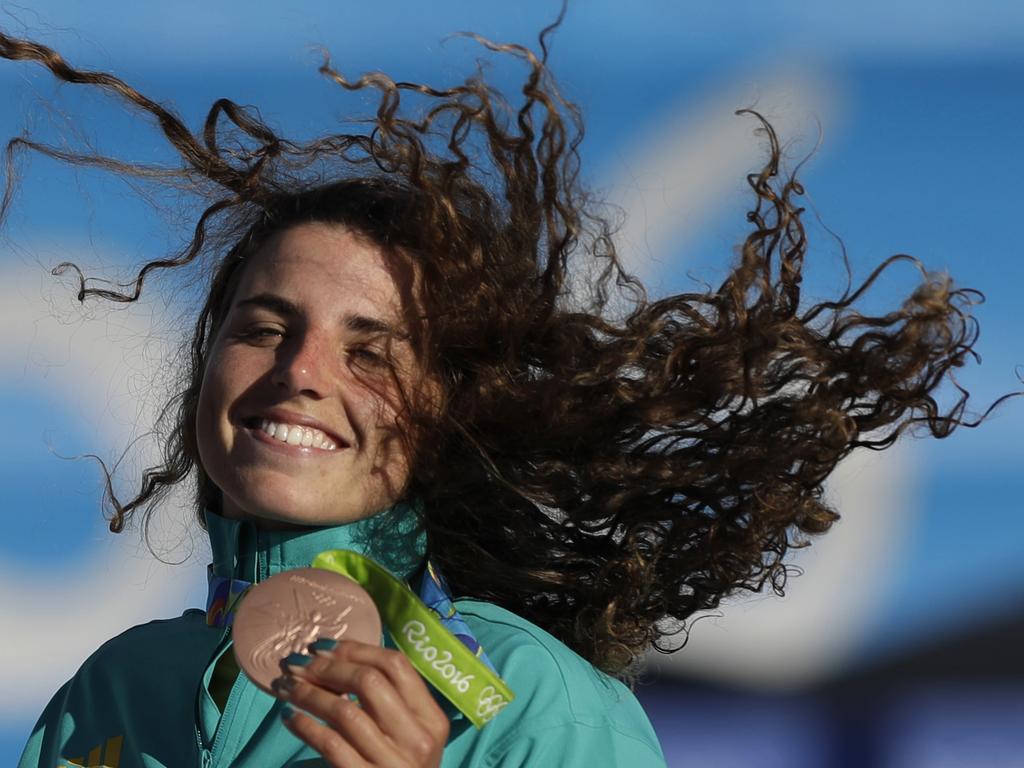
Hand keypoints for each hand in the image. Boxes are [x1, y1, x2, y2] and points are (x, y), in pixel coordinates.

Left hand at [272, 639, 449, 766]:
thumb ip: (390, 702)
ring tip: (286, 686)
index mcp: (432, 719)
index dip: (356, 649)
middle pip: (370, 682)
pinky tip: (290, 717)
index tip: (323, 646)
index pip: (397, 666)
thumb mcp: (411, 735)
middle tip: (298, 664)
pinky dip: (305, 725)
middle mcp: (417, 739)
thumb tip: (337, 658)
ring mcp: (392, 763)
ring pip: (345, 711)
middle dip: (328, 668)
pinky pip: (330, 744)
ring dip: (309, 693)